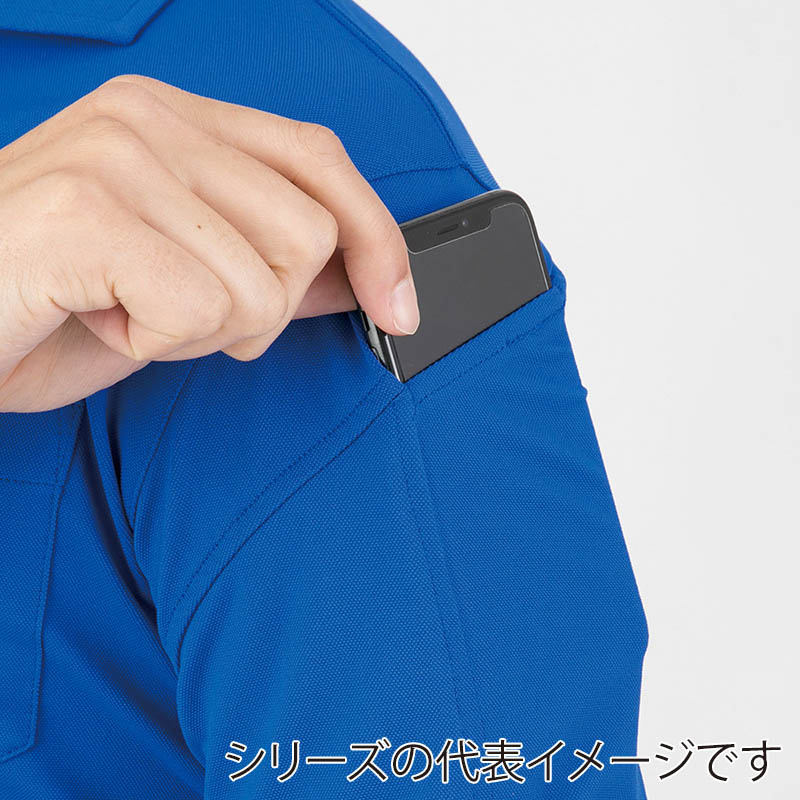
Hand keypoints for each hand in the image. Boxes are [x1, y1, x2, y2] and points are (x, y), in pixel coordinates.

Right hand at [0, 75, 418, 411]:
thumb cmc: (52, 300)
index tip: (397, 306)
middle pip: (308, 236)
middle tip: (175, 308)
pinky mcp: (86, 213)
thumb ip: (270, 264)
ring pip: (262, 285)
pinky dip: (158, 344)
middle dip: (259, 307)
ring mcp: (116, 157)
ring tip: (131, 311)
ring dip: (204, 330)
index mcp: (176, 119)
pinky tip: (102, 318)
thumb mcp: (183, 280)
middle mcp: (148, 119)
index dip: (379, 240)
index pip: (321, 161)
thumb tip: (358, 276)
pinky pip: (200, 310)